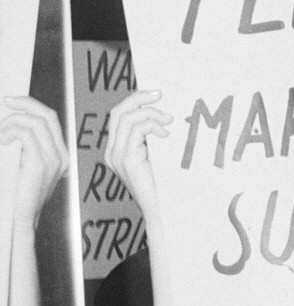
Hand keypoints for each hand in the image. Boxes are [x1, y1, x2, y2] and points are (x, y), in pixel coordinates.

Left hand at [0, 95, 68, 230]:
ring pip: (34, 123)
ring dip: (12, 121)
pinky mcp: (39, 163)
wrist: (22, 218)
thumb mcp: (28, 166)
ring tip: (1, 133)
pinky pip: (26, 135)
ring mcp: (53, 160)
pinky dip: (10, 132)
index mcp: (61, 155)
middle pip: (47, 116)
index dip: (32, 105)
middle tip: (6, 102)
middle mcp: (61, 155)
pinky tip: (3, 141)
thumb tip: (17, 125)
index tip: (13, 102)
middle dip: (25, 104)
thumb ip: (29, 147)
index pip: (51, 119)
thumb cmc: (21, 194)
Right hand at [104, 90, 171, 220]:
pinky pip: (135, 130)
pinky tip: (164, 134)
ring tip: (169, 121)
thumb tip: (165, 118)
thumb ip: (153, 140)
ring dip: (150, 113)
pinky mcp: (127, 160)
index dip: (135, 101)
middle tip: (160, 94)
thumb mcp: (158, 157)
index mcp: (117, 150)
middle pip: (117, 112)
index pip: (118, 116)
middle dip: (139, 98)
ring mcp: (117, 156)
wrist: (163, 211)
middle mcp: (113, 152)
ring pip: (126, 118)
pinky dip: (151, 125)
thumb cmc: (166, 186)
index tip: (157, 95)